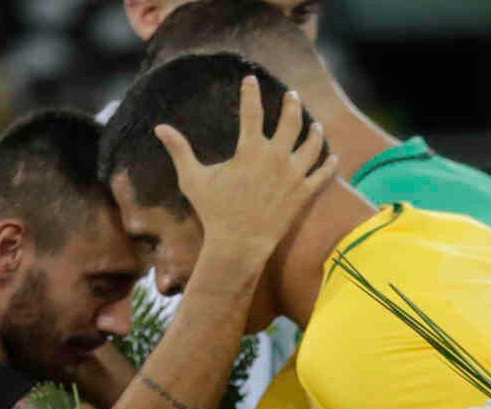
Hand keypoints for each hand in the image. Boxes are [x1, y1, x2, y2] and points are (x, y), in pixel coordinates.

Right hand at [155, 86, 336, 282]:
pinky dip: (329, 164)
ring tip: (314, 124)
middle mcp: (276, 158)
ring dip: (314, 131)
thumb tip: (159, 127)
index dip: (251, 92)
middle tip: (292, 95)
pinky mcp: (304, 195)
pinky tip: (332, 156)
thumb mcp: (193, 179)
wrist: (239, 246)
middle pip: (291, 121)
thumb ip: (179, 150)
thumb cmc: (213, 212)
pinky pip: (322, 174)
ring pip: (312, 145)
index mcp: (250, 150)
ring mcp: (293, 176)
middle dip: (291, 104)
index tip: (250, 80)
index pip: (252, 110)